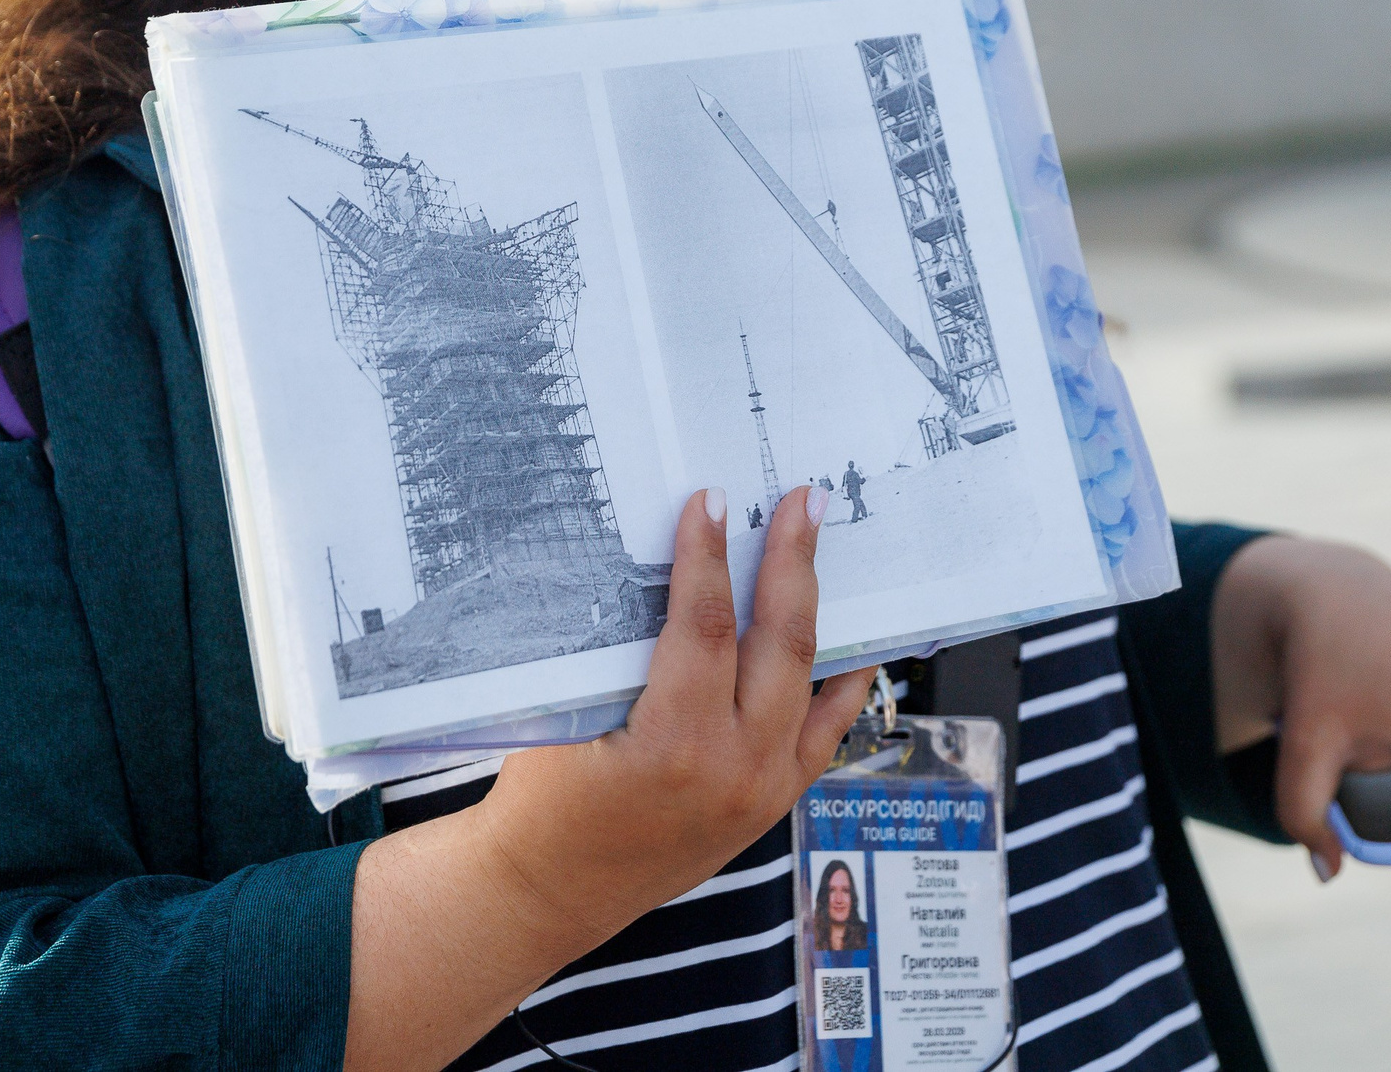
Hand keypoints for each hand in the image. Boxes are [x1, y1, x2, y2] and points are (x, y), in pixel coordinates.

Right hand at [343, 484, 874, 1071]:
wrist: (549, 888)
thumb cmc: (542, 800)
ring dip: (815, 606)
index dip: (707, 556)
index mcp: (675, 745)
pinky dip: (839, 680)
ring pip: (812, 680)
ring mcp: (763, 790)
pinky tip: (848, 639)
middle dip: (791, 560)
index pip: (704, 625)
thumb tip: (655, 568)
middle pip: (779, 641)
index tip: (710, 503)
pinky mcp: (771, 803)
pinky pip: (825, 731)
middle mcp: (735, 768)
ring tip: (820, 547)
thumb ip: (617, 651)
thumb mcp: (567, 713)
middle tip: (800, 501)